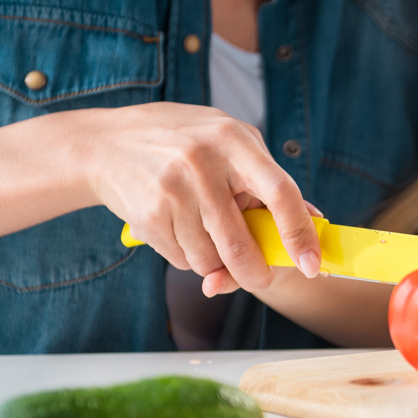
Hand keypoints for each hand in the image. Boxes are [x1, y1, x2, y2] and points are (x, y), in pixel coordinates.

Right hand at [81, 103, 322, 296]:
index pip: (280, 191)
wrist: (104, 144)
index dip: (298, 232)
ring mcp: (172, 191)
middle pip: (240, 243)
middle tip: (260, 278)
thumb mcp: (227, 140)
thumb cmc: (179, 141)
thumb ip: (266, 177)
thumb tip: (313, 218)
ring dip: (214, 260)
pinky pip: (183, 260)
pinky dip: (188, 256)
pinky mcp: (148, 217)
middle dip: (255, 273)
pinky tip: (176, 226)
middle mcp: (202, 164)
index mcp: (232, 139)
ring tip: (202, 229)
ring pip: (210, 260)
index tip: (312, 264)